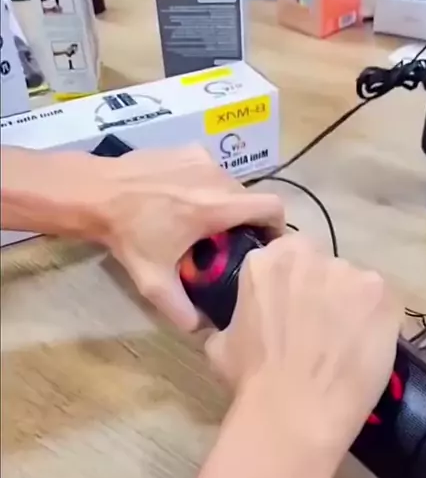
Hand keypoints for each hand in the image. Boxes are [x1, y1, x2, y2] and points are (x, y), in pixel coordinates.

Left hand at [97, 145, 284, 330]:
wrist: (96, 192)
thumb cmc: (129, 234)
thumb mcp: (153, 280)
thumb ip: (181, 310)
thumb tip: (202, 329)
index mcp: (218, 206)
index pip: (273, 207)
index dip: (278, 226)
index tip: (266, 245)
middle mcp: (217, 176)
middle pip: (250, 199)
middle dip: (245, 221)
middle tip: (227, 244)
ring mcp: (202, 158)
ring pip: (229, 184)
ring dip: (224, 204)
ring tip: (200, 223)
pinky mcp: (187, 148)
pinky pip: (209, 170)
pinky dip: (204, 185)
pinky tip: (180, 199)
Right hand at [206, 234, 402, 457]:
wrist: (296, 411)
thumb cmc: (252, 380)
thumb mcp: (221, 343)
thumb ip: (234, 318)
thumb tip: (236, 325)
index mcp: (265, 260)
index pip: (286, 256)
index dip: (293, 284)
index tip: (294, 307)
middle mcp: (308, 254)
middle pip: (321, 265)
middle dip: (321, 288)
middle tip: (319, 326)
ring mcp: (347, 271)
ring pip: (353, 282)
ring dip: (350, 304)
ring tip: (346, 342)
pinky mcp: (380, 293)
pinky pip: (382, 301)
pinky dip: (377, 320)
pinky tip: (366, 347)